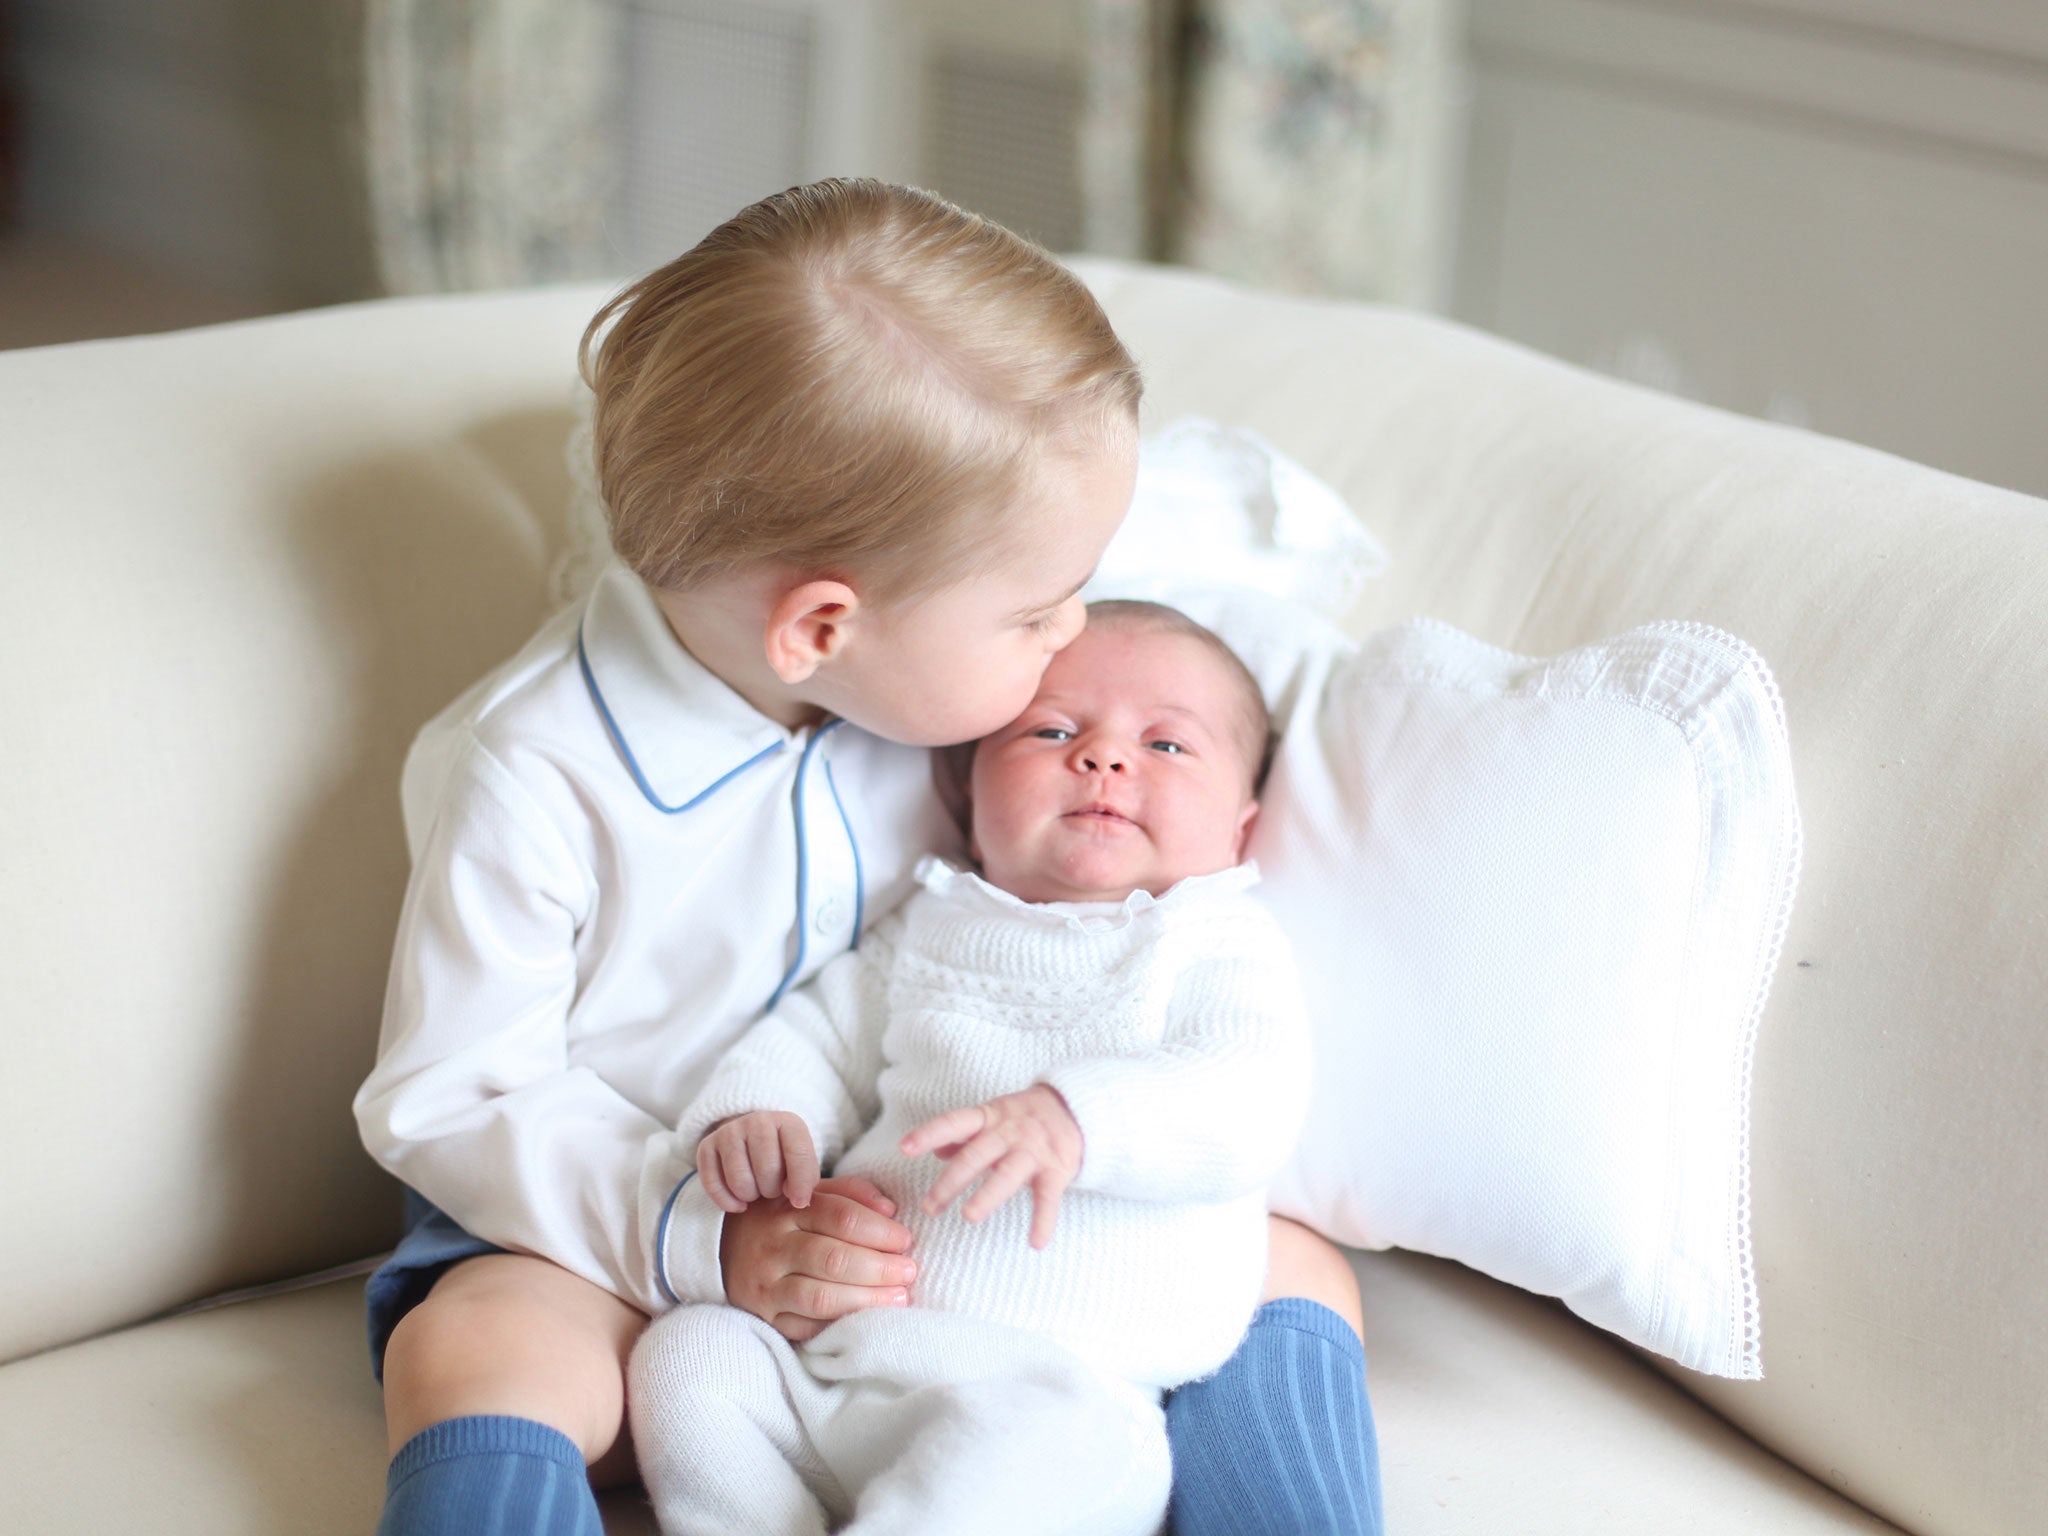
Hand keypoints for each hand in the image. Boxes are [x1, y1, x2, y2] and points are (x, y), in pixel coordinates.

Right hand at [696, 1111, 820, 1213]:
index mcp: (787, 1122)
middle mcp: (757, 1120)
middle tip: (771, 1189)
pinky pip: (713, 1185)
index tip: (799, 1202)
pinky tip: (738, 1203)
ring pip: (740, 1180)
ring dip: (750, 1196)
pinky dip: (727, 1201)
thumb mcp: (802, 1163)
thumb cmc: (782, 1158)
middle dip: (772, 1190)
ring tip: (756, 1190)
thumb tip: (797, 1200)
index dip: (800, 1183)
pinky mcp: (706, 1146)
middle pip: (767, 1169)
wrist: (751, 1141)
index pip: (798, 1153)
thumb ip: (806, 1180)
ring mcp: (729, 1131)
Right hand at [719, 1176, 917, 1342]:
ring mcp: (766, 1285)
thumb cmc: (780, 1219)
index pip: (842, 1217)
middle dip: (880, 1268)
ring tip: (899, 1297)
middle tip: (909, 1271)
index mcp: (788, 1209)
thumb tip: (889, 1208)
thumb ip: (850, 1193)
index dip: (881, 1230)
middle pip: (834, 1259)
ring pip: (821, 1297)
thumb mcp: (808, 1194)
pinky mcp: (764, 1317)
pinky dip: (840, 1325)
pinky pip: (806, 1327)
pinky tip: (866, 1319)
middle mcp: (773, 1247)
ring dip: (867, 1299)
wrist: (718, 1249)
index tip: (905, 1240)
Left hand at [900, 1084, 1082, 1248]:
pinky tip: (1035, 1243)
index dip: (929, 1134)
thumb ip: (965, 1133)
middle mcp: (1009, 1132)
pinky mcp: (1056, 1170)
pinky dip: (1043, 1220)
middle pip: (975, 1156)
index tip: (904, 1148)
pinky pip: (1049, 1198)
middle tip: (929, 1208)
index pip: (954, 1123)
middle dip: (950, 1182)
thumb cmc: (1024, 1118)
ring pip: (1007, 1174)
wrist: (1077, 1108)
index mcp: (989, 1117)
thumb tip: (936, 1150)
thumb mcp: (993, 1116)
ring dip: (987, 1195)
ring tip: (968, 1217)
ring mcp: (1033, 1151)